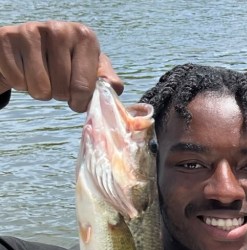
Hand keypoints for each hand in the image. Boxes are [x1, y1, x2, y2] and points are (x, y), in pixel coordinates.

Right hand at [0, 21, 121, 111]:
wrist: (28, 46)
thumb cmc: (67, 61)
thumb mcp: (92, 67)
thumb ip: (107, 79)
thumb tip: (114, 87)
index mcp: (84, 36)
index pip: (84, 87)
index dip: (80, 102)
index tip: (77, 98)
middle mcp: (58, 29)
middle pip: (61, 90)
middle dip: (60, 95)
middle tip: (56, 81)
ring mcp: (30, 31)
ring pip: (39, 89)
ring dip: (41, 91)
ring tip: (41, 74)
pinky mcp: (7, 39)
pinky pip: (18, 82)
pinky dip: (21, 83)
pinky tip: (25, 68)